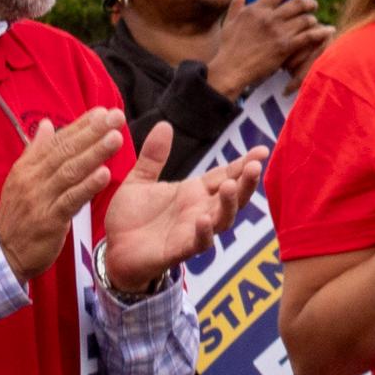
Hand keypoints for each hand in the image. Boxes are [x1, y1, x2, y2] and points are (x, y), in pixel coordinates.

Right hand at [0, 113, 125, 288]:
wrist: (4, 253)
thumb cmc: (19, 214)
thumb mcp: (22, 179)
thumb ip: (37, 152)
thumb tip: (47, 124)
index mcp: (28, 167)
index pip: (57, 141)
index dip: (81, 125)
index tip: (103, 111)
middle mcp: (32, 179)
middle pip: (65, 151)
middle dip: (92, 132)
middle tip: (116, 117)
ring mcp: (40, 199)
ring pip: (69, 172)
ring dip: (94, 154)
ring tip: (115, 138)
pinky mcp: (49, 220)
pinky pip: (70, 200)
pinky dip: (87, 187)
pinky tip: (104, 175)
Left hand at [97, 126, 263, 290]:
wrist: (112, 250)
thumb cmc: (130, 217)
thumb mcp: (139, 180)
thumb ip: (153, 156)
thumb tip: (164, 124)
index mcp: (193, 192)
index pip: (225, 174)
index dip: (244, 163)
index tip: (262, 150)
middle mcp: (200, 210)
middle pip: (232, 196)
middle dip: (246, 182)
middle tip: (255, 166)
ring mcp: (193, 231)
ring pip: (222, 219)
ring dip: (229, 204)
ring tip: (230, 186)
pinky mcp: (179, 250)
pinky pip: (198, 243)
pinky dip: (204, 233)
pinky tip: (203, 219)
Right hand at [205, 0, 335, 97]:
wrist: (229, 70)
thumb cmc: (228, 47)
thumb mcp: (230, 19)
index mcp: (255, 10)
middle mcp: (268, 18)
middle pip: (298, 3)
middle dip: (310, 2)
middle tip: (313, 4)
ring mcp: (278, 32)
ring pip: (305, 19)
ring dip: (313, 19)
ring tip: (314, 21)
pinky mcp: (285, 47)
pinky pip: (309, 36)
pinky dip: (321, 32)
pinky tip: (328, 30)